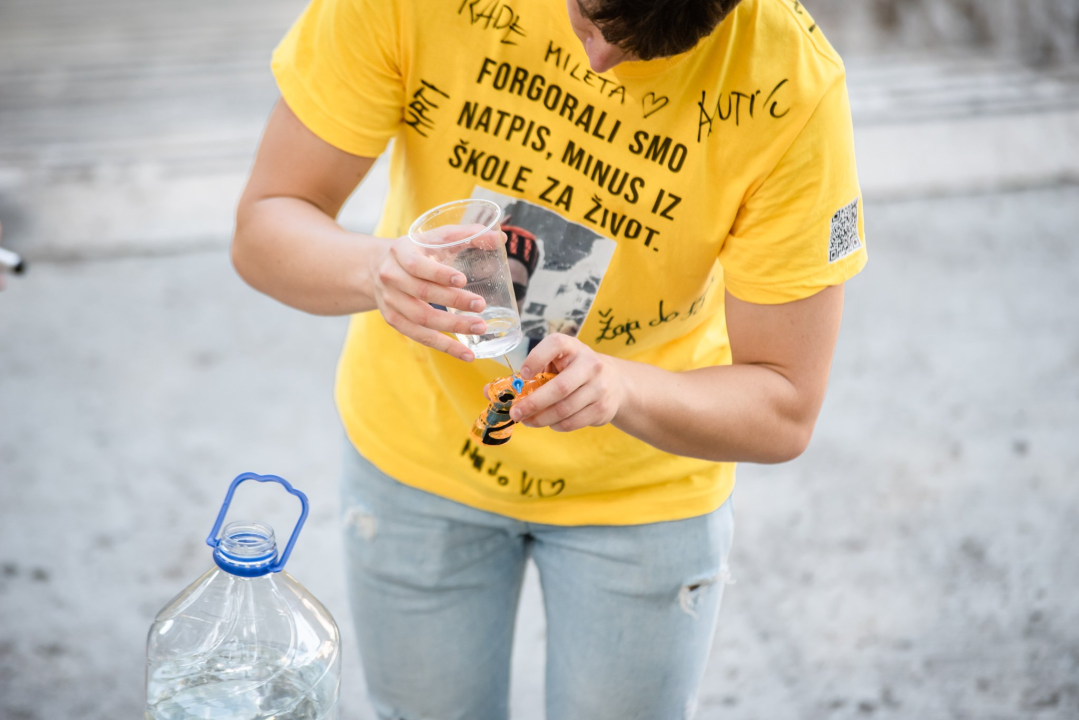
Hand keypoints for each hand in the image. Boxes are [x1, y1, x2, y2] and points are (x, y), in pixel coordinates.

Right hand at [369, 234, 488, 360]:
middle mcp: (391, 277)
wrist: (377, 267)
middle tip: (481, 305)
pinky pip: (420, 337)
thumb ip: (467, 235)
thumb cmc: (417, 251)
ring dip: (453, 326)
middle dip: (454, 301)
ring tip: (480, 328)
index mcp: (400, 251)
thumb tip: (501, 238)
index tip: (462, 280)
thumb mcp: (435, 237)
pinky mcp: (394, 320)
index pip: (417, 265)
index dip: (439, 274)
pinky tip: (467, 354)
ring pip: (422, 319)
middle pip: (423, 293)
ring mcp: (390, 301)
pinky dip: (445, 346)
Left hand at [510, 334, 626, 431]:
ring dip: (541, 419)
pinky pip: (572, 422)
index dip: (536, 358)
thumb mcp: (559, 361)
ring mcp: (599, 387)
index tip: (523, 375)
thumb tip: (503, 392)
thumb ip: (537, 371)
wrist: (614, 383)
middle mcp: (590, 364)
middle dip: (533, 404)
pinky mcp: (602, 408)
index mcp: (573, 347)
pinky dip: (555, 425)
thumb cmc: (575, 370)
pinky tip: (549, 422)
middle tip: (515, 413)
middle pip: (559, 387)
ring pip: (564, 410)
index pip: (555, 345)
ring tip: (528, 421)